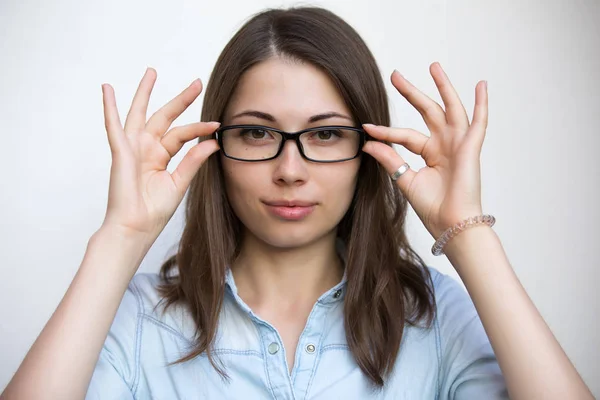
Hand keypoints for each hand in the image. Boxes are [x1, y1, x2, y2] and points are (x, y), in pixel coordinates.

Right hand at [100, 67, 219, 238]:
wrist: (136, 228)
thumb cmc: (153, 212)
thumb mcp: (179, 183)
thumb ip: (193, 161)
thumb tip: (212, 143)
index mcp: (160, 158)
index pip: (182, 135)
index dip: (199, 128)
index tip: (216, 124)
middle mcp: (146, 149)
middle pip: (164, 117)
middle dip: (180, 100)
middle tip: (197, 83)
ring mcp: (132, 149)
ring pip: (139, 114)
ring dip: (145, 93)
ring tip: (151, 72)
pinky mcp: (121, 152)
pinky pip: (113, 126)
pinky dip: (109, 107)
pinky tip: (107, 89)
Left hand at [362, 62, 487, 239]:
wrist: (450, 224)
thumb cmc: (432, 208)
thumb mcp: (405, 179)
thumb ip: (389, 159)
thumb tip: (369, 143)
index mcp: (430, 154)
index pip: (405, 135)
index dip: (386, 131)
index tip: (367, 126)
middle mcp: (445, 145)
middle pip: (427, 112)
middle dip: (412, 92)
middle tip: (396, 75)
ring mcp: (459, 145)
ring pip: (451, 109)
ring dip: (443, 87)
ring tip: (433, 66)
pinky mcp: (470, 148)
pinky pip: (479, 122)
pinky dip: (482, 103)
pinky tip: (481, 85)